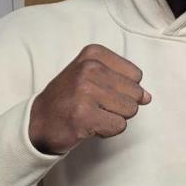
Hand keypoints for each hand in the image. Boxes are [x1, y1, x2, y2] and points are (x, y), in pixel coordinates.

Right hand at [29, 44, 151, 153]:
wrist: (37, 122)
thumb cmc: (69, 99)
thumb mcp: (92, 77)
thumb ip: (123, 81)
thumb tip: (148, 97)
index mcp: (93, 54)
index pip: (136, 75)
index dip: (123, 89)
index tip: (100, 91)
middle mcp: (89, 69)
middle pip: (135, 93)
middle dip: (121, 105)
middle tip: (95, 106)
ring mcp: (85, 91)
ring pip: (130, 110)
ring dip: (114, 118)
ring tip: (92, 114)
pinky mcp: (84, 116)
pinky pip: (119, 126)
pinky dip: (107, 131)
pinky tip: (89, 125)